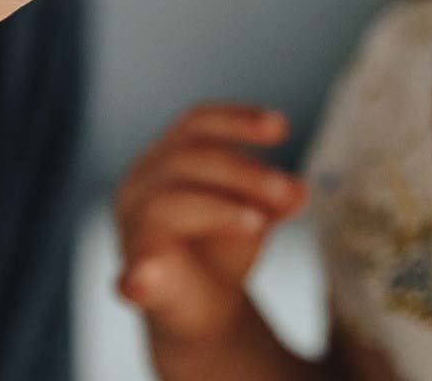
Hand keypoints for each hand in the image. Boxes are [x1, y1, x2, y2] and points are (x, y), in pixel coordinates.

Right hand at [115, 103, 305, 347]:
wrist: (203, 313)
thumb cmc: (222, 248)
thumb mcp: (256, 212)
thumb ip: (275, 198)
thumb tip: (298, 191)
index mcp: (166, 157)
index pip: (197, 123)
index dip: (238, 120)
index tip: (282, 127)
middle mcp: (141, 183)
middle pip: (187, 158)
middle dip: (242, 171)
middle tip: (286, 190)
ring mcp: (132, 228)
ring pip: (167, 201)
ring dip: (220, 209)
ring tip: (260, 224)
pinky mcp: (134, 276)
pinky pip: (133, 270)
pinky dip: (140, 274)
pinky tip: (144, 281)